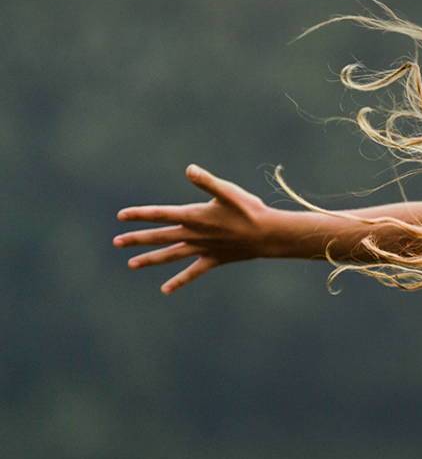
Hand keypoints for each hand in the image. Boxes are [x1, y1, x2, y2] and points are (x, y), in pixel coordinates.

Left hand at [113, 164, 282, 293]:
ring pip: (171, 255)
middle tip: (116, 242)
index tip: (121, 216)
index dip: (140, 214)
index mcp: (194, 216)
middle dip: (137, 239)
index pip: (160, 214)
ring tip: (131, 264)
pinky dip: (179, 281)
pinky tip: (165, 290)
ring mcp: (202, 249)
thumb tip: (189, 169)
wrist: (268, 235)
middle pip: (160, 237)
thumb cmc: (250, 210)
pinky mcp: (213, 259)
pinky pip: (192, 272)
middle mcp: (194, 235)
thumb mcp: (228, 192)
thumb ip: (207, 181)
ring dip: (150, 259)